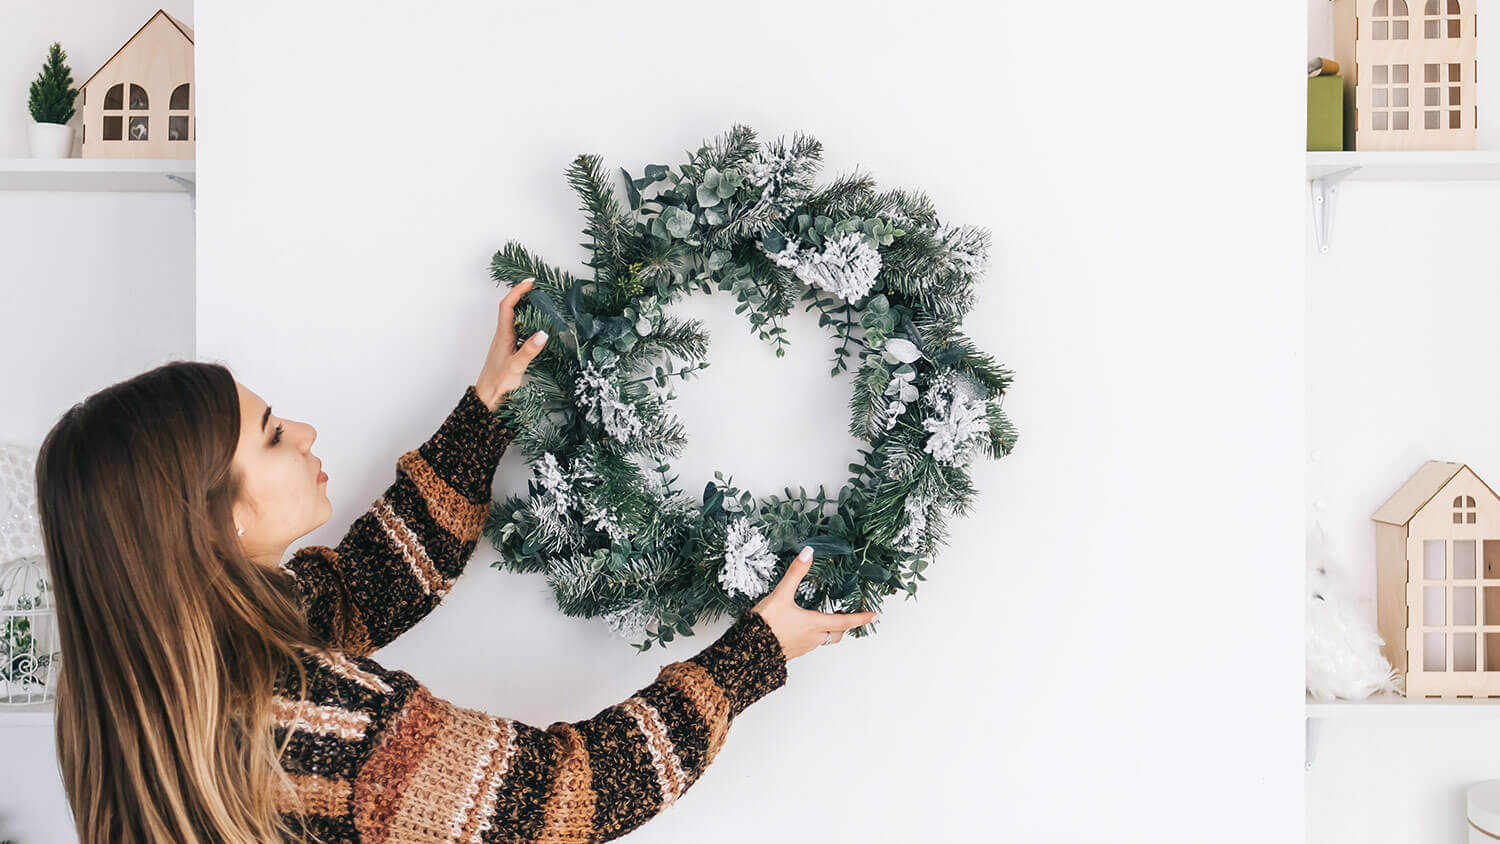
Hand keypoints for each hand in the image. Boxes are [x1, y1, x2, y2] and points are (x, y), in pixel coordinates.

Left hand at [475, 277, 547, 410]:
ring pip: (514, 319)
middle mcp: (503, 336)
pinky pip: (518, 330)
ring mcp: (505, 343)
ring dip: (525, 308)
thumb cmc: (497, 384)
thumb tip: (544, 333)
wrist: (486, 399)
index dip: (517, 291)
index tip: (530, 282)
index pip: (507, 306)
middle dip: (522, 295)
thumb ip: (529, 350)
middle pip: (509, 308)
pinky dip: (527, 323)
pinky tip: (536, 327)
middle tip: (537, 288)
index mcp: (502, 335)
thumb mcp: (515, 367)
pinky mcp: (509, 351)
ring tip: (540, 302)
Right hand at [752, 546, 877, 659]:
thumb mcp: (781, 595)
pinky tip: (802, 627)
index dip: (861, 618)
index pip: (844, 621)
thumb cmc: (765, 625)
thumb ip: (795, 574)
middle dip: (843, 625)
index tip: (874, 616)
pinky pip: (809, 644)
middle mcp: (812, 638)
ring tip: (825, 618)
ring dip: (828, 630)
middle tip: (846, 615)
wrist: (747, 651)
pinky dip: (813, 635)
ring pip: (823, 640)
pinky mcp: (792, 651)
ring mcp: (802, 646)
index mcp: (814, 624)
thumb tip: (808, 553)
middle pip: (836, 633)